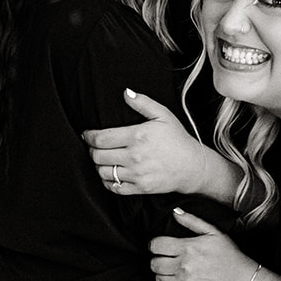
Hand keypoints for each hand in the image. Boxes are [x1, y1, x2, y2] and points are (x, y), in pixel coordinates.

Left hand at [82, 89, 216, 196]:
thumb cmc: (177, 139)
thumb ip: (143, 103)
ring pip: (103, 172)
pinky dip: (107, 182)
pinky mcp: (140, 188)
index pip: (101, 138)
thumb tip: (125, 93)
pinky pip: (114, 187)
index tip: (87, 135)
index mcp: (137, 136)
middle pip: (98, 156)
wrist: (193, 166)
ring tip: (103, 160)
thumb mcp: (163, 116)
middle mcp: (135, 156)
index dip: (89, 136)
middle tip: (94, 147)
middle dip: (92, 151)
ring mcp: (137, 174)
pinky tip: (110, 174)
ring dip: (98, 166)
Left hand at [150, 209, 255, 280]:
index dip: (155, 245)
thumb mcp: (214, 233)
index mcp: (187, 248)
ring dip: (162, 274)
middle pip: (154, 263)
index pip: (155, 245)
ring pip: (158, 278)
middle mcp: (183, 266)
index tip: (160, 247)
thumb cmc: (230, 257)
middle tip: (166, 259)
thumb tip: (175, 212)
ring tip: (172, 271)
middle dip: (157, 260)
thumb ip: (192, 221)